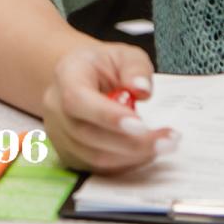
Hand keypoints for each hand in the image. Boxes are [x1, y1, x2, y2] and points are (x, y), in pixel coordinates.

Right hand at [40, 42, 176, 172]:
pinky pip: (97, 168)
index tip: (142, 125)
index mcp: (66, 75)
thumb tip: (141, 89)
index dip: (107, 116)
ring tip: (164, 145)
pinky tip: (146, 153)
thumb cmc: (104, 66)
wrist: (82, 80)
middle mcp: (55, 107)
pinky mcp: (68, 154)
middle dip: (132, 143)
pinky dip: (125, 164)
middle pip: (87, 134)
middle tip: (169, 140)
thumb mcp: (124, 55)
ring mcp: (58, 134)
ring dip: (133, 156)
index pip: (77, 100)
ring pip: (93, 156)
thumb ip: (135, 68)